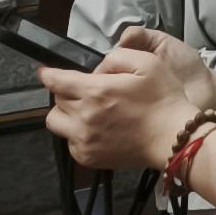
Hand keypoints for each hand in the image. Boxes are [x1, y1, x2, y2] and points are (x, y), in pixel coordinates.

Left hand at [41, 24, 215, 175]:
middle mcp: (83, 117)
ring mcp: (83, 140)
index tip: (43, 71)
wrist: (171, 138)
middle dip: (65, 92)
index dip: (48, 74)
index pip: (58, 81)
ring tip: (85, 110)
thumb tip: (99, 67)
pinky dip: (76, 132)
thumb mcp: (148, 62)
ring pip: (56, 123)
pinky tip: (96, 128)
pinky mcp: (87, 157)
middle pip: (56, 101)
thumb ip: (118, 56)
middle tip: (85, 90)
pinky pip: (69, 141)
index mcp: (96, 92)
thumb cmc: (163, 98)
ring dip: (65, 113)